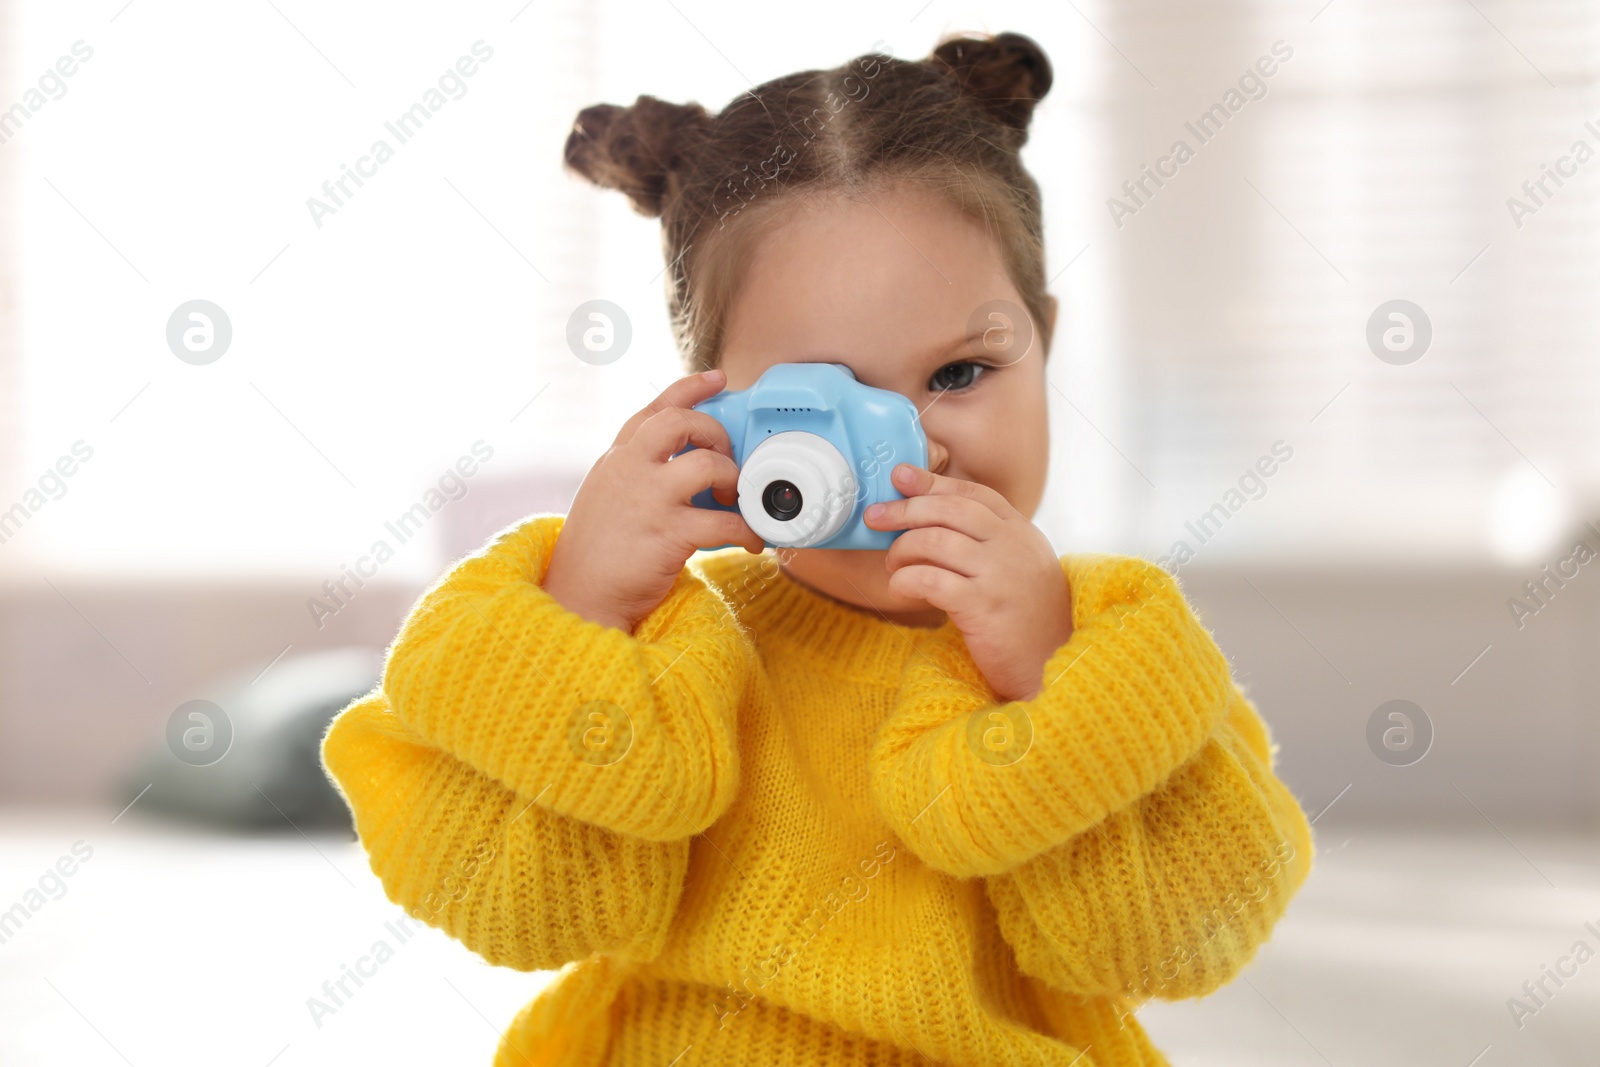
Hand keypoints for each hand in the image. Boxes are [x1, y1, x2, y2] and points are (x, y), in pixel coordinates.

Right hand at [542, 369, 765, 633]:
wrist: (578, 597)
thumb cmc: (595, 552)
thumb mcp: (605, 495)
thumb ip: (635, 472)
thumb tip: (679, 462)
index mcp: (616, 459)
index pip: (654, 410)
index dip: (689, 389)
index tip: (716, 379)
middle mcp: (630, 470)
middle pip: (680, 423)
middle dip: (715, 432)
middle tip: (726, 459)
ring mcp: (649, 500)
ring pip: (707, 465)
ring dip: (732, 479)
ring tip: (735, 501)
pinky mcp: (668, 534)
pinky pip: (724, 522)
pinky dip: (747, 530)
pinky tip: (751, 540)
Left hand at [864, 463, 1072, 701]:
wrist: (1057, 667)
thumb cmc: (1028, 620)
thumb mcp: (1020, 568)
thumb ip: (990, 542)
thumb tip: (932, 522)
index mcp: (1021, 532)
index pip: (972, 495)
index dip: (932, 483)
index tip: (900, 476)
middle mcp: (1013, 546)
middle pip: (949, 510)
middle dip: (905, 509)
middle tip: (875, 518)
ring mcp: (999, 575)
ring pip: (935, 542)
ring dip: (902, 550)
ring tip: (892, 565)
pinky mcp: (983, 606)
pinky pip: (930, 580)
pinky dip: (905, 580)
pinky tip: (899, 588)